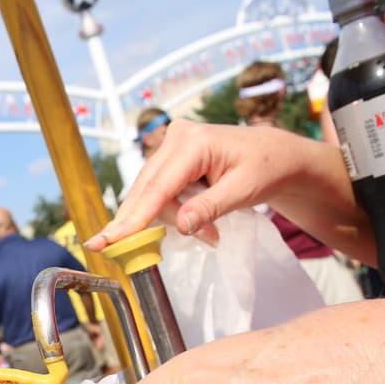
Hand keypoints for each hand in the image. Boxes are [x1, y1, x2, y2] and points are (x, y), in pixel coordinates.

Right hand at [86, 121, 300, 251]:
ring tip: (211, 232)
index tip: (108, 240)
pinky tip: (195, 221)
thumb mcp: (243, 191)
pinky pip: (160, 189)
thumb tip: (179, 226)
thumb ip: (210, 207)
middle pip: (149, 191)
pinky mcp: (171, 156)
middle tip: (160, 245)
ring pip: (152, 193)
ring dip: (172, 219)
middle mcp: (176, 138)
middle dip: (151, 223)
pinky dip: (173, 210)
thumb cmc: (266, 168)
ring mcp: (171, 145)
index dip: (133, 218)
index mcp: (194, 142)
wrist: (276, 153)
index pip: (157, 187)